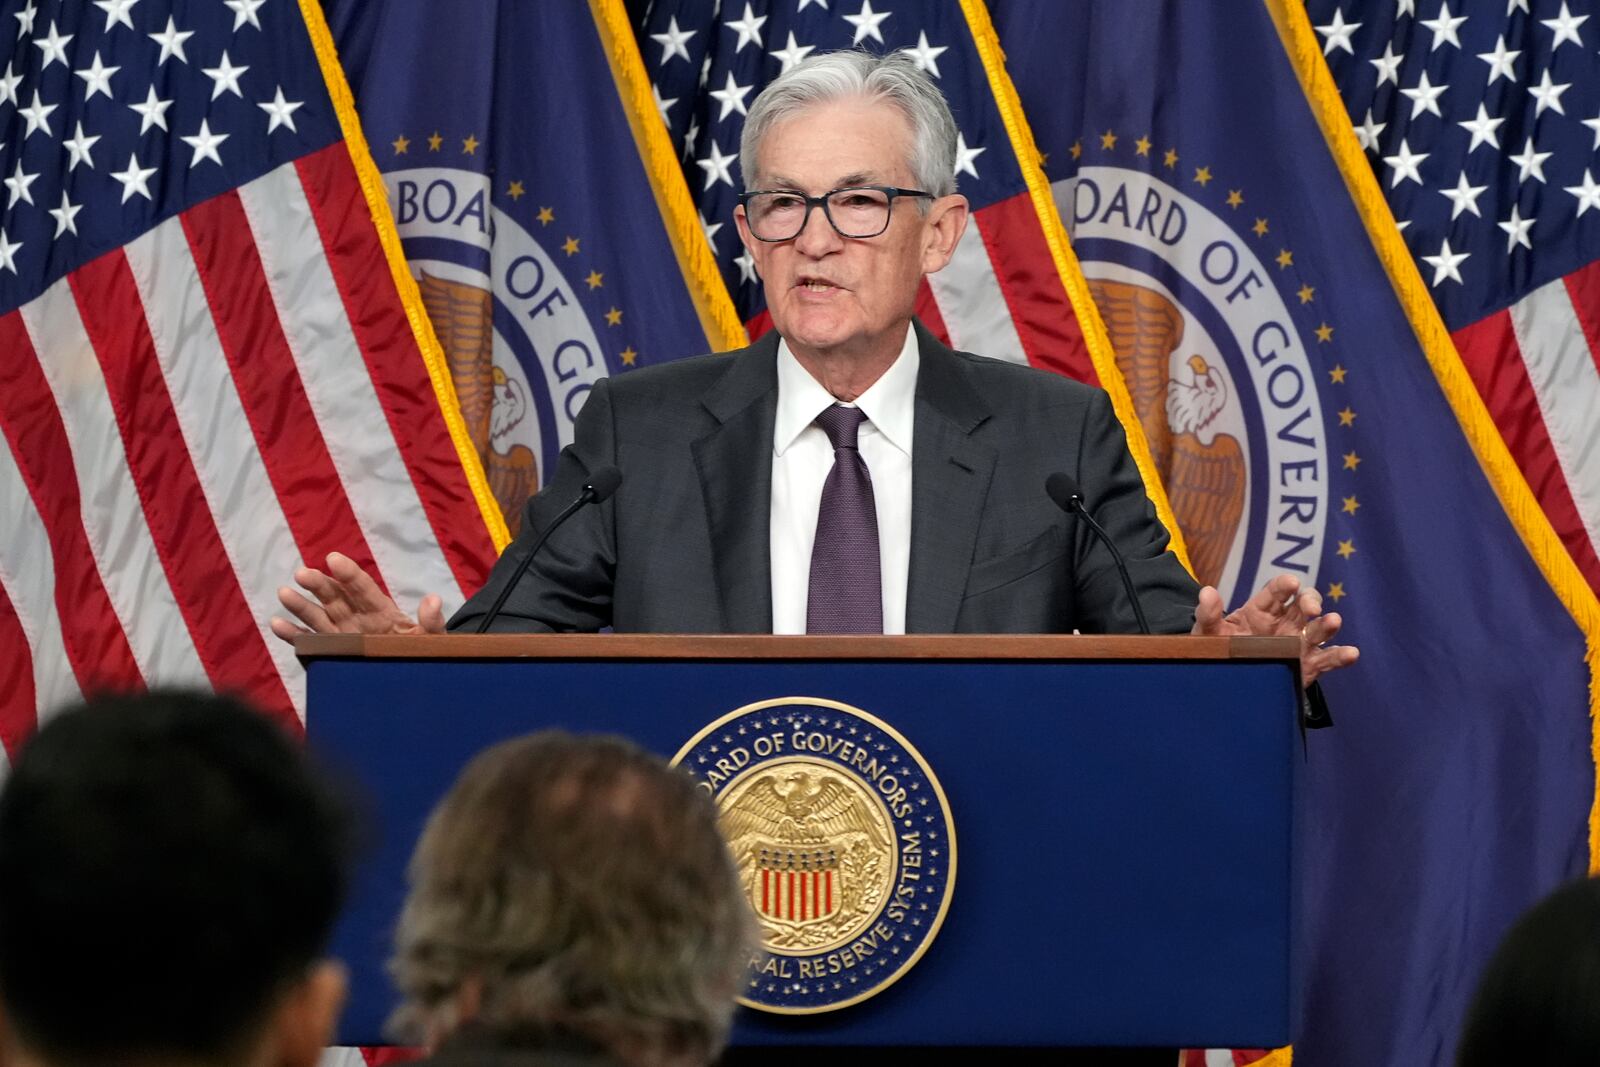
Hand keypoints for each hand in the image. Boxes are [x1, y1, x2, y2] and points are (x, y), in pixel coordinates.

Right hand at [269, 552, 446, 644]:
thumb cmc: (426, 652)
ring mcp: (344, 635)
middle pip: (337, 598)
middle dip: (320, 585)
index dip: (349, 574)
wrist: (416, 679)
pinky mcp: (333, 652)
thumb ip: (433, 622)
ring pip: (319, 616)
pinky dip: (294, 634)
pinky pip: (311, 641)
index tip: (333, 559)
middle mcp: (358, 619)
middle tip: (303, 573)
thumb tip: (433, 600)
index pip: (364, 588)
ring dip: (301, 605)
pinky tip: (276, 623)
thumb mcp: (434, 639)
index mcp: (382, 611)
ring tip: (284, 592)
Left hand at [1191, 573, 1357, 686]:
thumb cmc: (1215, 651)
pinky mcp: (1308, 666)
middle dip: (1311, 601)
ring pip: (1318, 629)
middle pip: (1304, 604)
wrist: (1224, 685)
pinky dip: (1341, 656)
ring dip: (1328, 624)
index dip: (1285, 585)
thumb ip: (1208, 614)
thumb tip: (1206, 592)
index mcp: (1261, 609)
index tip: (1291, 584)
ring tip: (1333, 622)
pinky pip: (1328, 659)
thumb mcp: (1207, 633)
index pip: (1277, 591)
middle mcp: (1284, 622)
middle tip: (1311, 609)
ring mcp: (1298, 643)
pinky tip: (1351, 654)